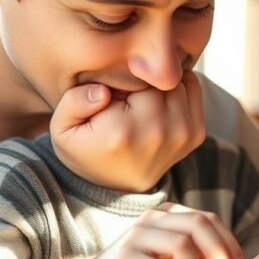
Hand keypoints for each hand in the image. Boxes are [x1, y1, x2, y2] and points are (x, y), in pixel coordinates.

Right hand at [50, 71, 205, 191]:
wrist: (116, 185)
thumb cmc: (87, 149)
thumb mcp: (62, 129)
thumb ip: (73, 102)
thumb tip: (103, 90)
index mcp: (122, 131)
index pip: (134, 75)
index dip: (123, 73)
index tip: (113, 89)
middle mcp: (158, 134)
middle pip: (160, 77)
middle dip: (145, 77)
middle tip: (128, 94)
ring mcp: (182, 135)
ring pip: (179, 81)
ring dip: (162, 83)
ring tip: (142, 98)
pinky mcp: (196, 134)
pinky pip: (193, 90)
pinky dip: (179, 87)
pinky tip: (159, 100)